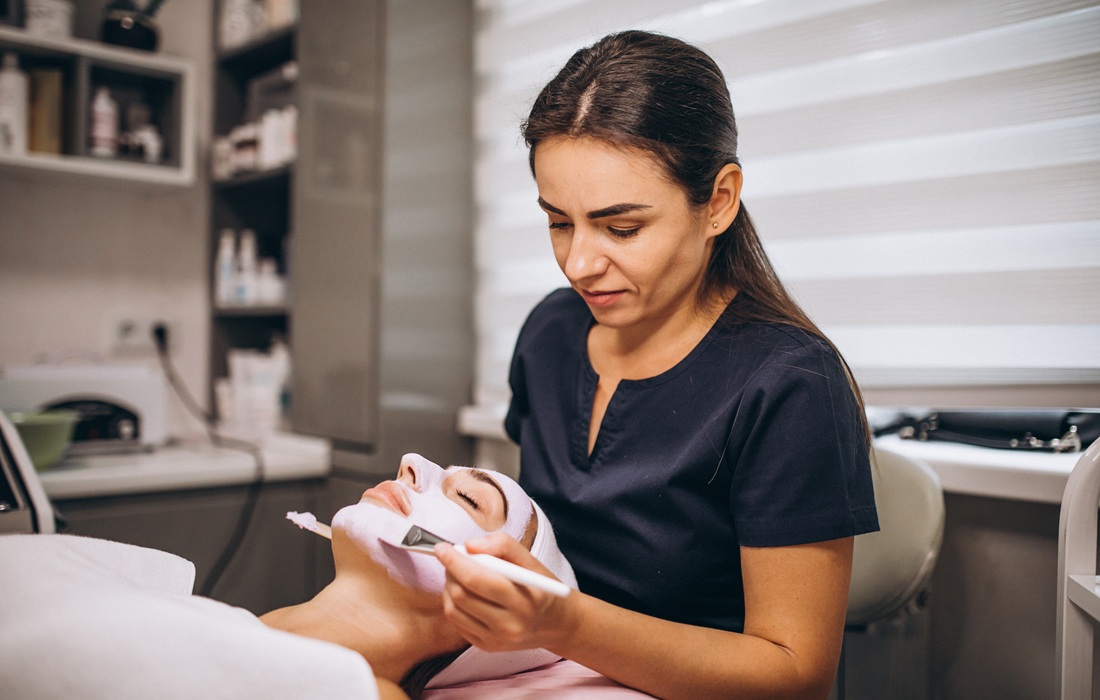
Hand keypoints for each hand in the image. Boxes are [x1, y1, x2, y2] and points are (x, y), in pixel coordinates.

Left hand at [436, 532, 575, 651]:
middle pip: (462, 595)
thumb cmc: (542, 587)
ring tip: (459, 574)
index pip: (478, 579)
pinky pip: (456, 622)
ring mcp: (496, 639)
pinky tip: (465, 593)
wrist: (556, 624)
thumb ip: (503, 545)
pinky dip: (453, 603)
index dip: (454, 561)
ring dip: (449, 586)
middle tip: (452, 558)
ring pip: (453, 610)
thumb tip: (469, 545)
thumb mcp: (531, 561)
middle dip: (450, 571)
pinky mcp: (485, 646)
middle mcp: (510, 625)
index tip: (442, 547)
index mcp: (524, 601)